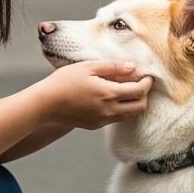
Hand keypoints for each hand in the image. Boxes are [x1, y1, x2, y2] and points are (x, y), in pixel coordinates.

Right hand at [36, 60, 152, 129]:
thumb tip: (133, 67)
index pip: (139, 91)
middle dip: (144, 95)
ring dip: (133, 103)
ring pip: (129, 115)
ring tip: (127, 89)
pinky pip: (116, 118)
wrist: (45, 104)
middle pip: (140, 107)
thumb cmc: (64, 81)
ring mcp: (102, 120)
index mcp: (108, 94)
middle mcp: (109, 110)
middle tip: (141, 83)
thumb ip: (113, 67)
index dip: (148, 83)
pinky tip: (112, 97)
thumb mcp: (88, 67)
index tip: (148, 75)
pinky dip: (121, 108)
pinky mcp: (96, 125)